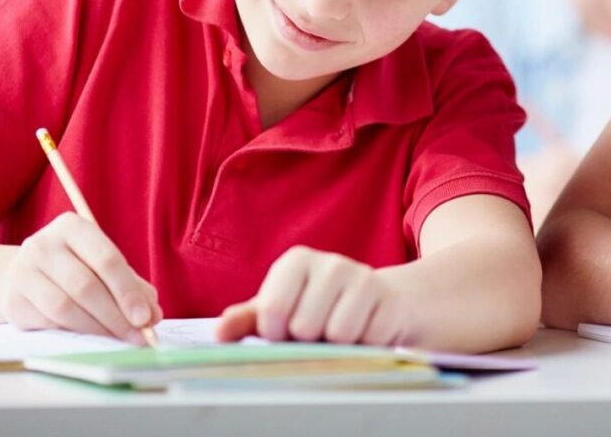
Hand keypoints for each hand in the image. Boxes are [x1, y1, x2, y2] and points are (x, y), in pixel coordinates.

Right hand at [0, 212, 161, 341]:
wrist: (24, 275)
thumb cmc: (74, 267)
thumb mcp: (102, 265)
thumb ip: (131, 286)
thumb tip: (152, 316)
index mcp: (71, 227)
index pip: (106, 259)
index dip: (128, 291)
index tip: (145, 318)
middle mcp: (43, 244)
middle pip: (86, 286)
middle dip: (116, 316)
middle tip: (137, 337)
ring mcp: (23, 272)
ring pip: (66, 308)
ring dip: (97, 330)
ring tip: (118, 340)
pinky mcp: (12, 300)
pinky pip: (49, 323)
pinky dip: (74, 334)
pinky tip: (90, 338)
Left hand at [215, 246, 412, 345]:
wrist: (381, 303)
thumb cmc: (320, 309)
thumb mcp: (282, 311)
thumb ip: (249, 321)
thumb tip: (220, 334)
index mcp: (296, 262)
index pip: (271, 311)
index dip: (276, 334)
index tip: (285, 332)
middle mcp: (330, 263)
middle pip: (304, 326)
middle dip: (309, 341)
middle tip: (318, 333)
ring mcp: (364, 279)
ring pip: (339, 335)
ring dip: (338, 347)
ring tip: (341, 335)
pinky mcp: (390, 300)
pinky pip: (370, 341)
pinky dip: (365, 348)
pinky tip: (366, 335)